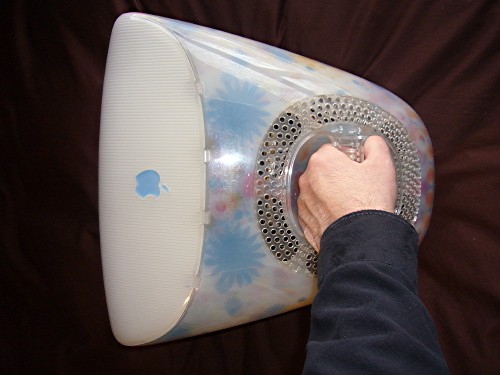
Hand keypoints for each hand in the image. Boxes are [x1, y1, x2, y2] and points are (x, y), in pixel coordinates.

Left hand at [297, 136, 396, 250]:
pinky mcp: (303, 220)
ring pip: (316, 190)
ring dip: (328, 193)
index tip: (356, 167)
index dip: (347, 157)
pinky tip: (340, 215)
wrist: (360, 238)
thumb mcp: (382, 165)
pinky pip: (314, 209)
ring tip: (349, 203)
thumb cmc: (369, 203)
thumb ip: (375, 146)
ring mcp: (303, 201)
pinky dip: (324, 211)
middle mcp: (307, 179)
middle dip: (336, 175)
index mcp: (322, 161)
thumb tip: (372, 143)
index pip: (331, 149)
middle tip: (355, 185)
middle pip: (322, 169)